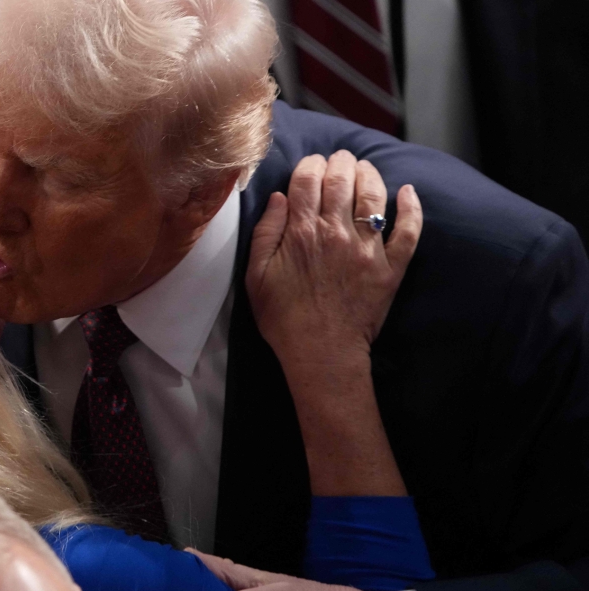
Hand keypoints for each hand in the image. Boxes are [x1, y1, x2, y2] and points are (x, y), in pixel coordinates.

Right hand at [246, 151, 422, 370]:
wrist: (320, 352)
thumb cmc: (283, 317)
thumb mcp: (256, 276)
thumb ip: (265, 233)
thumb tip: (278, 197)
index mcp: (301, 232)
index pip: (308, 179)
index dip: (310, 164)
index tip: (311, 164)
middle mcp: (336, 233)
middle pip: (342, 179)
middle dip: (340, 162)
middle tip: (339, 159)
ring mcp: (367, 249)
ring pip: (374, 195)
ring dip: (369, 174)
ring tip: (364, 168)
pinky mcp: (390, 267)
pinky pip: (408, 231)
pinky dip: (411, 208)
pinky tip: (408, 192)